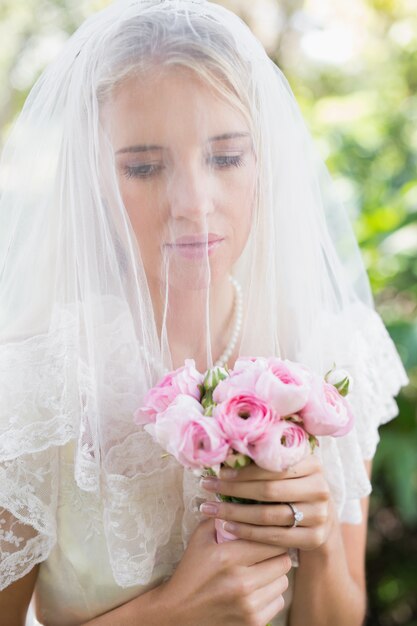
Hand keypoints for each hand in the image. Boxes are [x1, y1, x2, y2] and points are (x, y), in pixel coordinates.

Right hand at [157, 518, 290, 625]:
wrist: (178, 612)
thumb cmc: (190, 572)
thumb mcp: (200, 539)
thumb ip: (221, 517)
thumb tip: (243, 500)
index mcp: (228, 556)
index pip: (271, 540)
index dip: (271, 534)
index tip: (267, 533)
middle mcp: (241, 582)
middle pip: (284, 561)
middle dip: (276, 554)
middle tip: (266, 551)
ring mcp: (249, 605)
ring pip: (283, 582)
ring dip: (274, 575)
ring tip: (260, 570)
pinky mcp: (253, 623)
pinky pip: (279, 602)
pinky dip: (270, 594)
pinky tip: (256, 589)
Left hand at [200, 454, 333, 551]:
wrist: (322, 519)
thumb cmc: (294, 487)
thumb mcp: (289, 470)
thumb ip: (268, 460)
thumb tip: (228, 452)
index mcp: (313, 464)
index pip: (273, 466)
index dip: (244, 470)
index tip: (219, 471)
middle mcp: (320, 489)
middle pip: (269, 490)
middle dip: (233, 489)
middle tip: (206, 486)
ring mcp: (319, 516)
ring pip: (268, 516)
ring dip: (234, 512)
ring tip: (211, 508)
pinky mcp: (313, 538)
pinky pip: (273, 537)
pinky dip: (247, 532)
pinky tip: (227, 526)